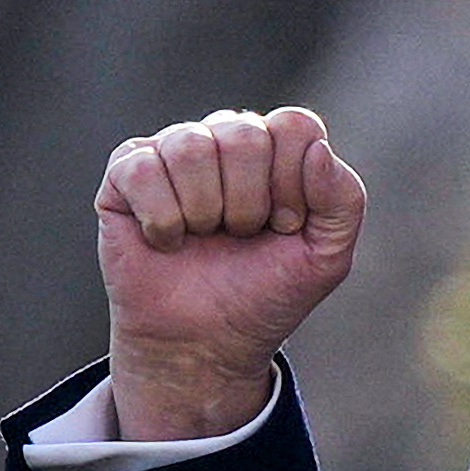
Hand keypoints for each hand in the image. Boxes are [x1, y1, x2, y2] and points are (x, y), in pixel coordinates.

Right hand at [96, 106, 365, 438]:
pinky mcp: (126, 173)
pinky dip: (161, 220)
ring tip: (203, 238)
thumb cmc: (264, 294)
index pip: (294, 126)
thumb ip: (343, 200)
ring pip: (190, 147)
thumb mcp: (326, 257)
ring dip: (203, 211)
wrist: (205, 344)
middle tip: (240, 237)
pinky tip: (166, 241)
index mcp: (276, 148)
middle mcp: (224, 138)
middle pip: (244, 134)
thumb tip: (317, 150)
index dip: (292, 184)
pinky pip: (142, 169)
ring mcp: (173, 151)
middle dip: (248, 204)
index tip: (284, 227)